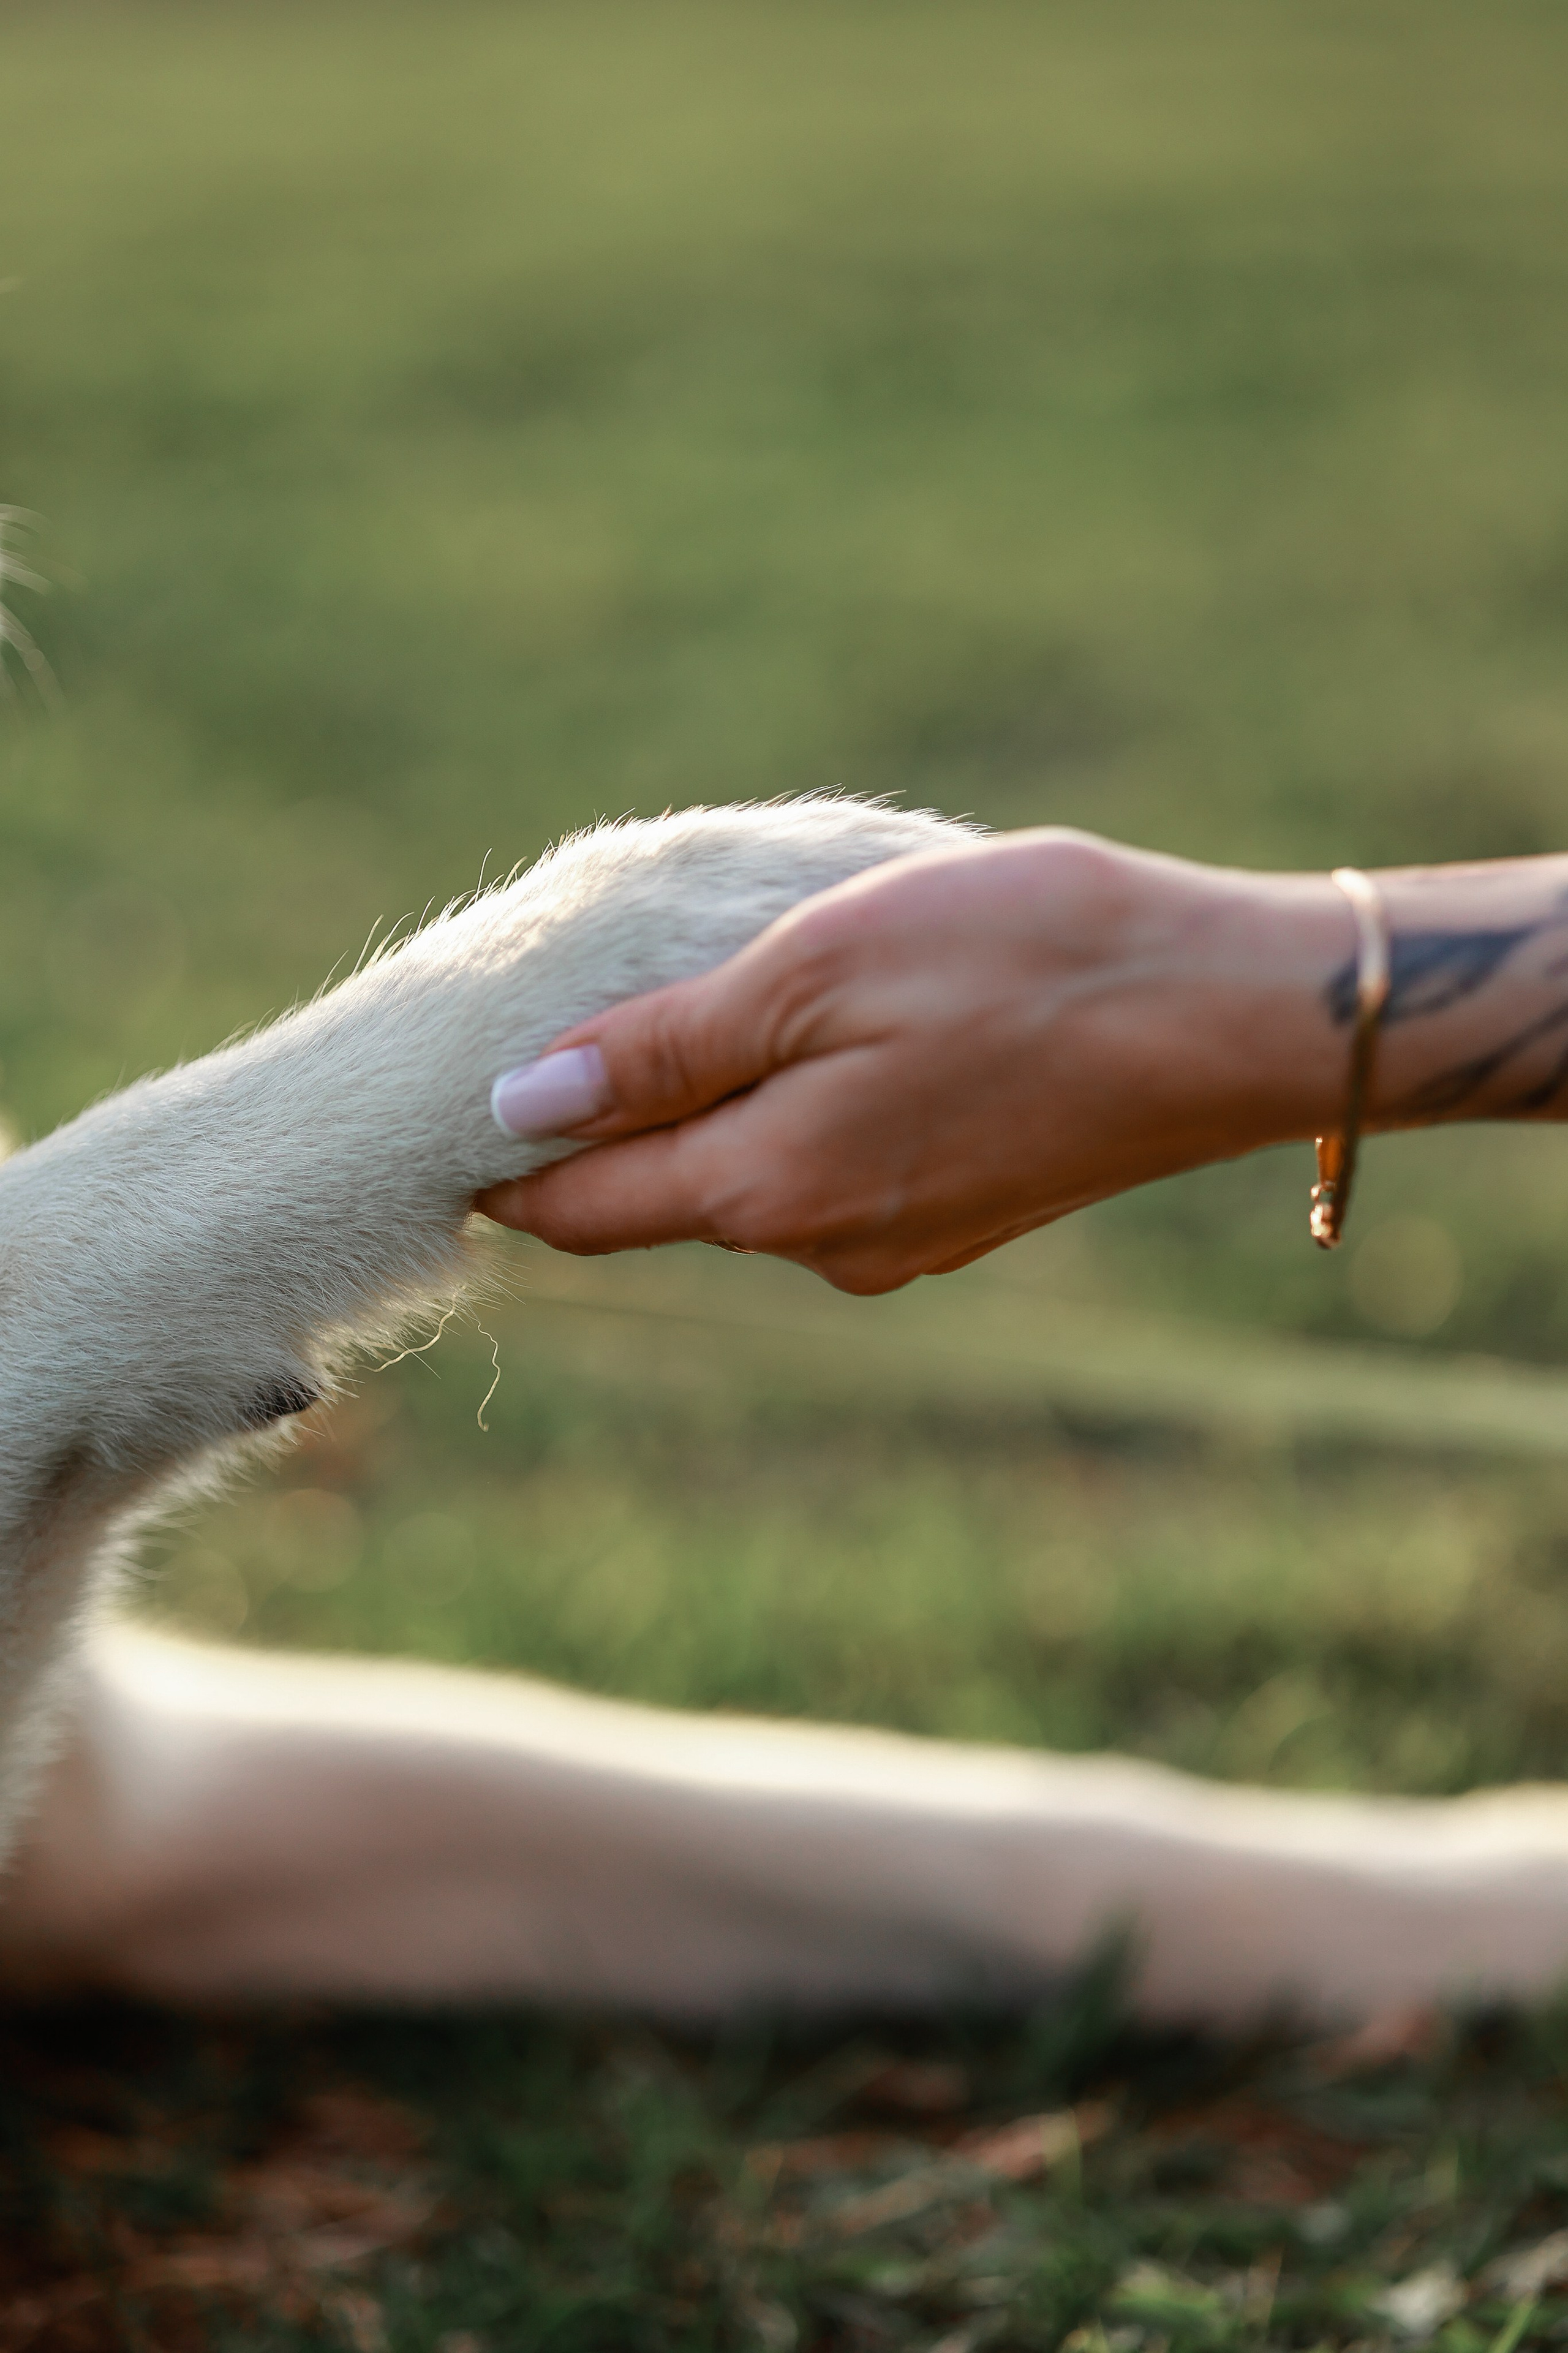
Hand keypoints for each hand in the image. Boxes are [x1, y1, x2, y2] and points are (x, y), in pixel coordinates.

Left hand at [477, 828, 1353, 1291]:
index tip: (452, 1096)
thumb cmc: (1020, 963)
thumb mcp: (813, 972)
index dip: (501, 1158)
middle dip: (613, 1114)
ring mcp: (896, 1244)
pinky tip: (850, 1028)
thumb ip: (663, 1050)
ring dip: (720, 1098)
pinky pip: (833, 1167)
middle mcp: (819, 1245)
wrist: (1221, 1015)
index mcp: (764, 1188)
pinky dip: (806, 1105)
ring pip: (750, 1175)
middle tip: (597, 997)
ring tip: (742, 986)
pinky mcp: (957, 1217)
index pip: (574, 1209)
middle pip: (659, 1194)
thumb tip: (518, 1108)